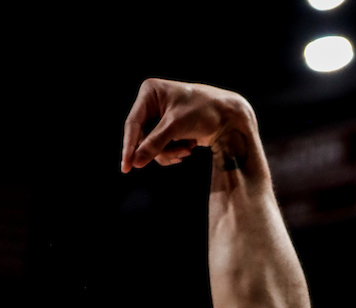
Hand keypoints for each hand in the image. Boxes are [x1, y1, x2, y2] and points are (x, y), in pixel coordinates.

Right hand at [121, 78, 251, 172]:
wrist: (229, 117)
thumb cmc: (203, 112)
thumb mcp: (176, 127)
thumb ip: (154, 144)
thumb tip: (135, 162)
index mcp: (149, 92)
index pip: (133, 123)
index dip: (129, 147)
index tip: (126, 167)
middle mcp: (153, 103)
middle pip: (143, 138)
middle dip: (160, 150)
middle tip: (177, 156)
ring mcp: (161, 117)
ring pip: (153, 146)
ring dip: (169, 153)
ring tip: (187, 150)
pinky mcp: (170, 130)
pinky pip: (163, 148)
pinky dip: (175, 152)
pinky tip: (189, 148)